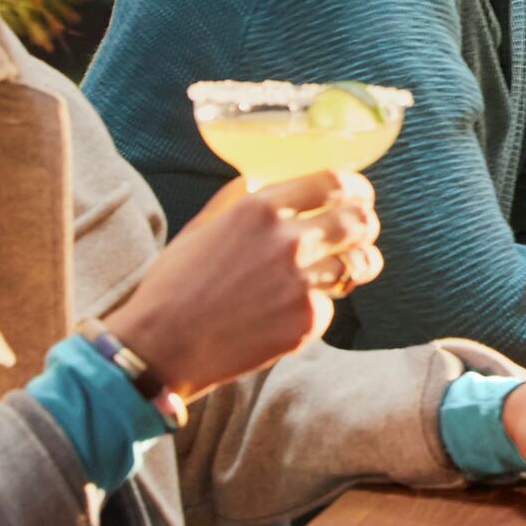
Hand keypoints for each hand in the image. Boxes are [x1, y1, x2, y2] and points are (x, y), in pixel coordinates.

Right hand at [106, 170, 380, 399]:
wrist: (161, 348)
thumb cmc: (175, 285)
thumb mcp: (203, 226)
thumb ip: (240, 198)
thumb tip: (263, 178)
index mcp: (261, 209)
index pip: (335, 182)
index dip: (356, 188)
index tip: (358, 195)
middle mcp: (288, 241)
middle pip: (361, 221)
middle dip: (365, 225)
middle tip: (359, 233)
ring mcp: (301, 283)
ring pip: (360, 264)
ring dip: (358, 265)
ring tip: (346, 270)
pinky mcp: (306, 322)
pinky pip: (332, 304)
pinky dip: (319, 306)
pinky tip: (293, 310)